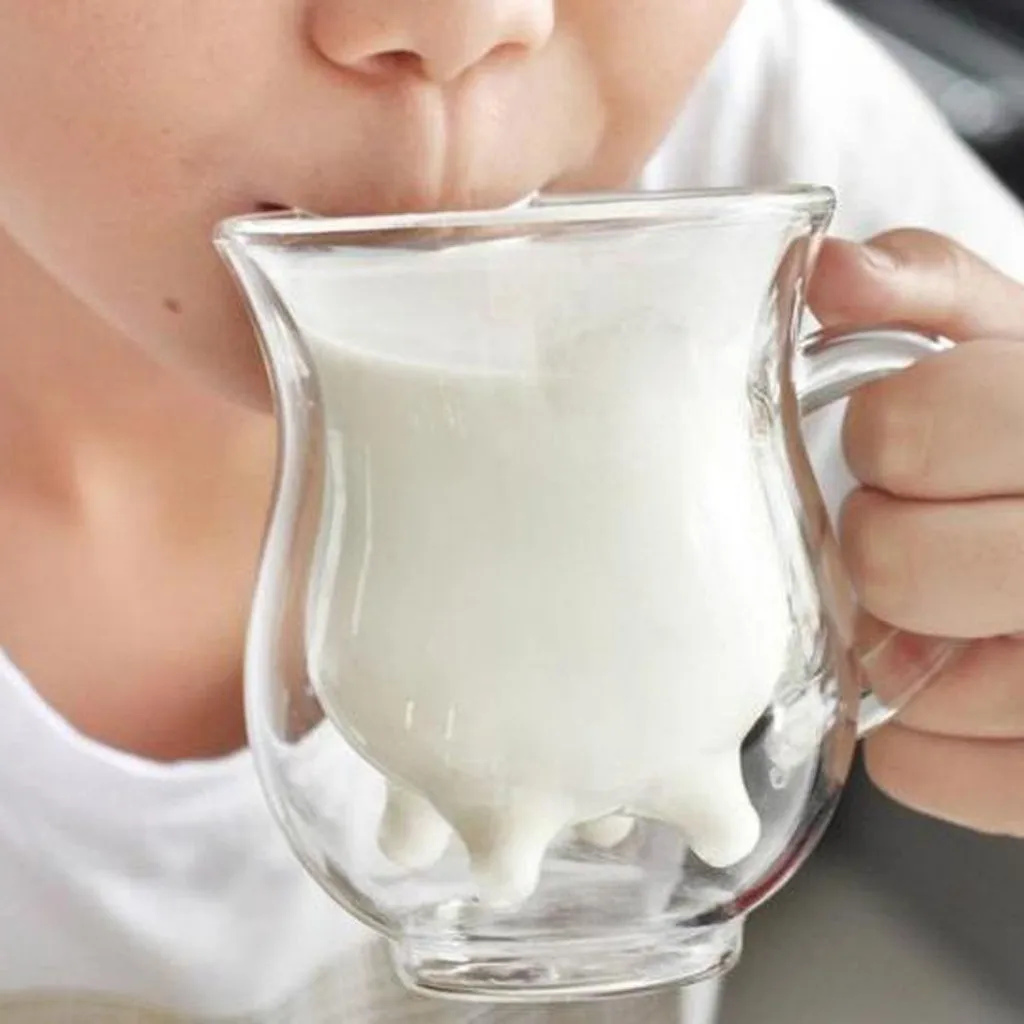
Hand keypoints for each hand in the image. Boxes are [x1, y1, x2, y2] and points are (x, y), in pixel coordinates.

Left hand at [808, 229, 1023, 837]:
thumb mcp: (1011, 336)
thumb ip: (926, 288)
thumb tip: (827, 272)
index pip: (911, 432)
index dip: (885, 433)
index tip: (901, 440)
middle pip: (895, 564)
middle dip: (878, 539)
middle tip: (908, 526)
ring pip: (912, 683)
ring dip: (891, 641)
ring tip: (934, 607)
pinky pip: (927, 773)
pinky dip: (913, 740)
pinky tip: (944, 682)